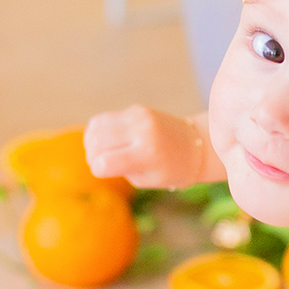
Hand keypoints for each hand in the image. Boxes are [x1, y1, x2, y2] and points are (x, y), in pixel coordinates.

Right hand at [84, 105, 208, 188]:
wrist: (196, 145)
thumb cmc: (172, 170)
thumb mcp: (146, 179)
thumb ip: (119, 169)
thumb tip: (95, 155)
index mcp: (146, 153)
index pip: (104, 163)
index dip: (99, 171)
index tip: (106, 173)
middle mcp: (141, 131)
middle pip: (96, 142)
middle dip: (92, 156)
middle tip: (100, 164)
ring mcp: (138, 116)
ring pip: (96, 127)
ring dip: (92, 142)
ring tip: (101, 152)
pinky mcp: (136, 109)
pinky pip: (105, 118)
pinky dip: (99, 131)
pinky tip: (106, 141)